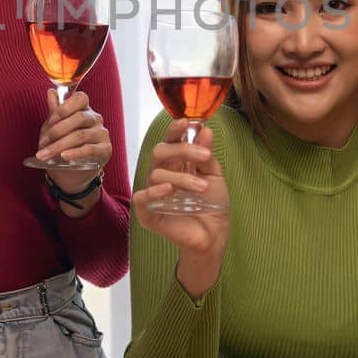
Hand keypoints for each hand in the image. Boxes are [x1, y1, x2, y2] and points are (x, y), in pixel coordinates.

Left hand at [38, 89, 111, 174]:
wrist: (69, 176)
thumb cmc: (62, 148)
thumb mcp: (54, 130)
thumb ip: (54, 112)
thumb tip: (50, 91)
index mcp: (83, 110)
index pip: (81, 98)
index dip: (64, 108)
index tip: (50, 122)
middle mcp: (95, 119)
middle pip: (78, 118)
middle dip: (56, 131)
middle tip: (42, 144)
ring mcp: (102, 134)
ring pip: (80, 135)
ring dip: (59, 146)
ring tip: (44, 155)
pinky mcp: (106, 150)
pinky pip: (89, 149)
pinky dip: (74, 152)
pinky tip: (63, 157)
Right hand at [132, 121, 229, 297]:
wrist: (214, 236)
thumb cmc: (212, 205)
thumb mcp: (215, 176)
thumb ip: (207, 156)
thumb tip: (204, 130)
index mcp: (176, 164)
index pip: (170, 141)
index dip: (175, 130)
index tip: (187, 122)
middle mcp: (161, 175)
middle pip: (160, 152)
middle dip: (182, 150)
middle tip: (204, 156)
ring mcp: (153, 194)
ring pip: (158, 174)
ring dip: (183, 178)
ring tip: (203, 188)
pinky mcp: (148, 214)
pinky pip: (142, 198)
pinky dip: (153, 191)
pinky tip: (169, 189)